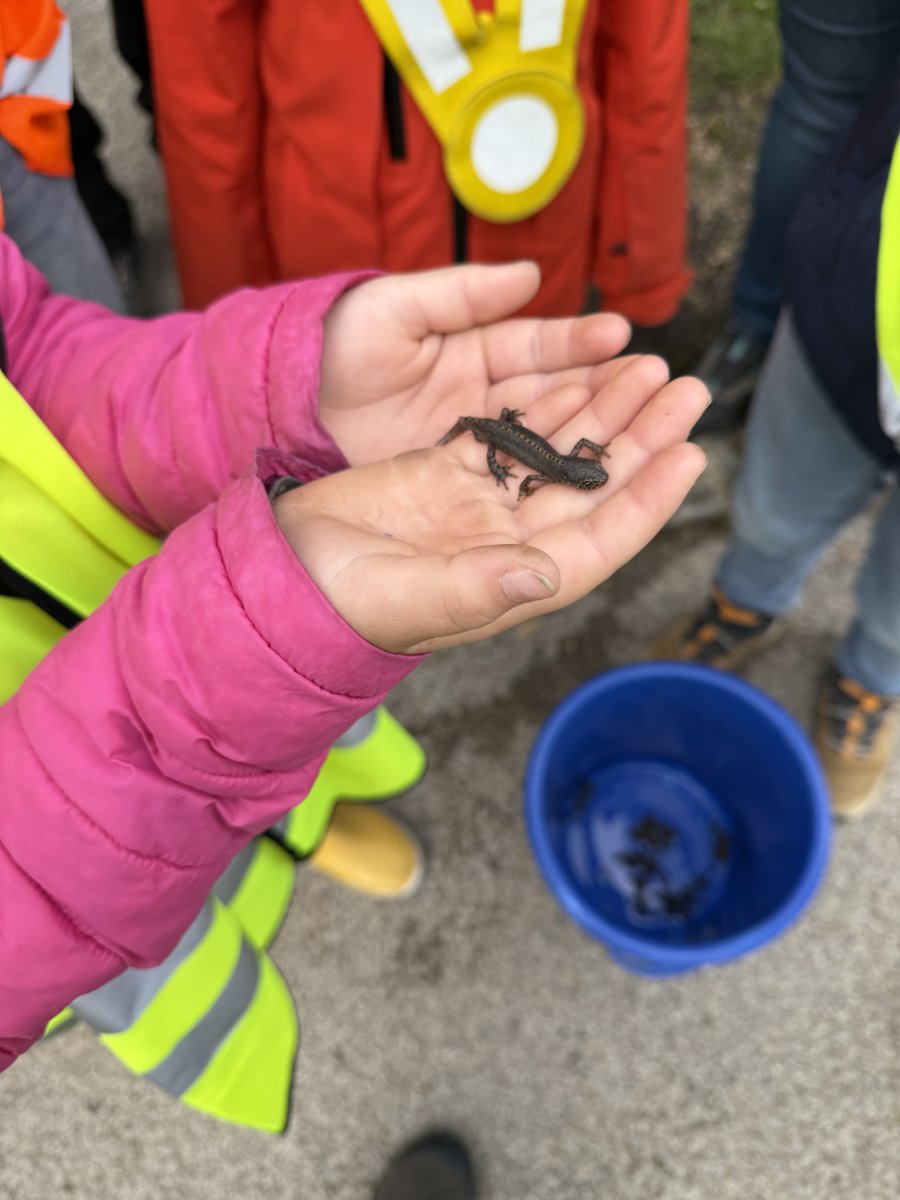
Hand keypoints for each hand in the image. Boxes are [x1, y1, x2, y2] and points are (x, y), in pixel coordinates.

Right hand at [275, 358, 707, 652]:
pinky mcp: (449, 475)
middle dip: (640, 439)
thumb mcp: (404, 598)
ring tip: (645, 366)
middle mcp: (508, 545)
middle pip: (592, 488)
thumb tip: (544, 577)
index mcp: (510, 582)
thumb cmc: (337, 600)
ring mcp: (480, 508)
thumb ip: (475, 588)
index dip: (647, 499)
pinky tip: (577, 372)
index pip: (599, 539)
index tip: (688, 453)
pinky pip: (511, 435)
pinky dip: (545, 404)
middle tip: (685, 388)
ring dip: (602, 412)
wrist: (282, 572)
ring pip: (558, 454)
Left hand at [318, 262, 632, 465]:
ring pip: (548, 439)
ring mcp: (477, 443)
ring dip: (594, 434)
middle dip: (609, 391)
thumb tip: (530, 275)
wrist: (286, 411)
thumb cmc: (335, 350)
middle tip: (659, 386)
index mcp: (475, 348)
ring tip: (647, 429)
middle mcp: (487, 397)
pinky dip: (551, 477)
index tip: (619, 337)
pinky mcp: (459, 483)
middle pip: (558, 393)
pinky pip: (515, 480)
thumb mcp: (392, 311)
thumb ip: (459, 293)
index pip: (539, 345)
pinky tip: (589, 480)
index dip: (578, 342)